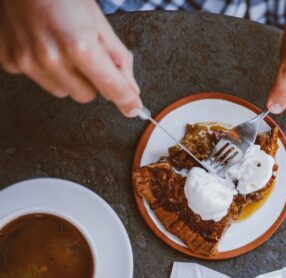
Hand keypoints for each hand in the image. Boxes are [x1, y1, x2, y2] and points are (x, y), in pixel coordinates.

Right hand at [0, 0, 140, 116]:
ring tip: (60, 46)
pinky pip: (37, 79)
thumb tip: (131, 88)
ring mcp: (27, 61)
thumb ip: (118, 58)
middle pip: (86, 95)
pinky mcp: (9, 61)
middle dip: (91, 80)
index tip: (133, 107)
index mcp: (79, 46)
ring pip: (61, 91)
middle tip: (85, 54)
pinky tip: (40, 43)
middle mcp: (51, 58)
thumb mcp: (98, 22)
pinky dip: (43, 68)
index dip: (127, 100)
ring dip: (67, 76)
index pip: (111, 88)